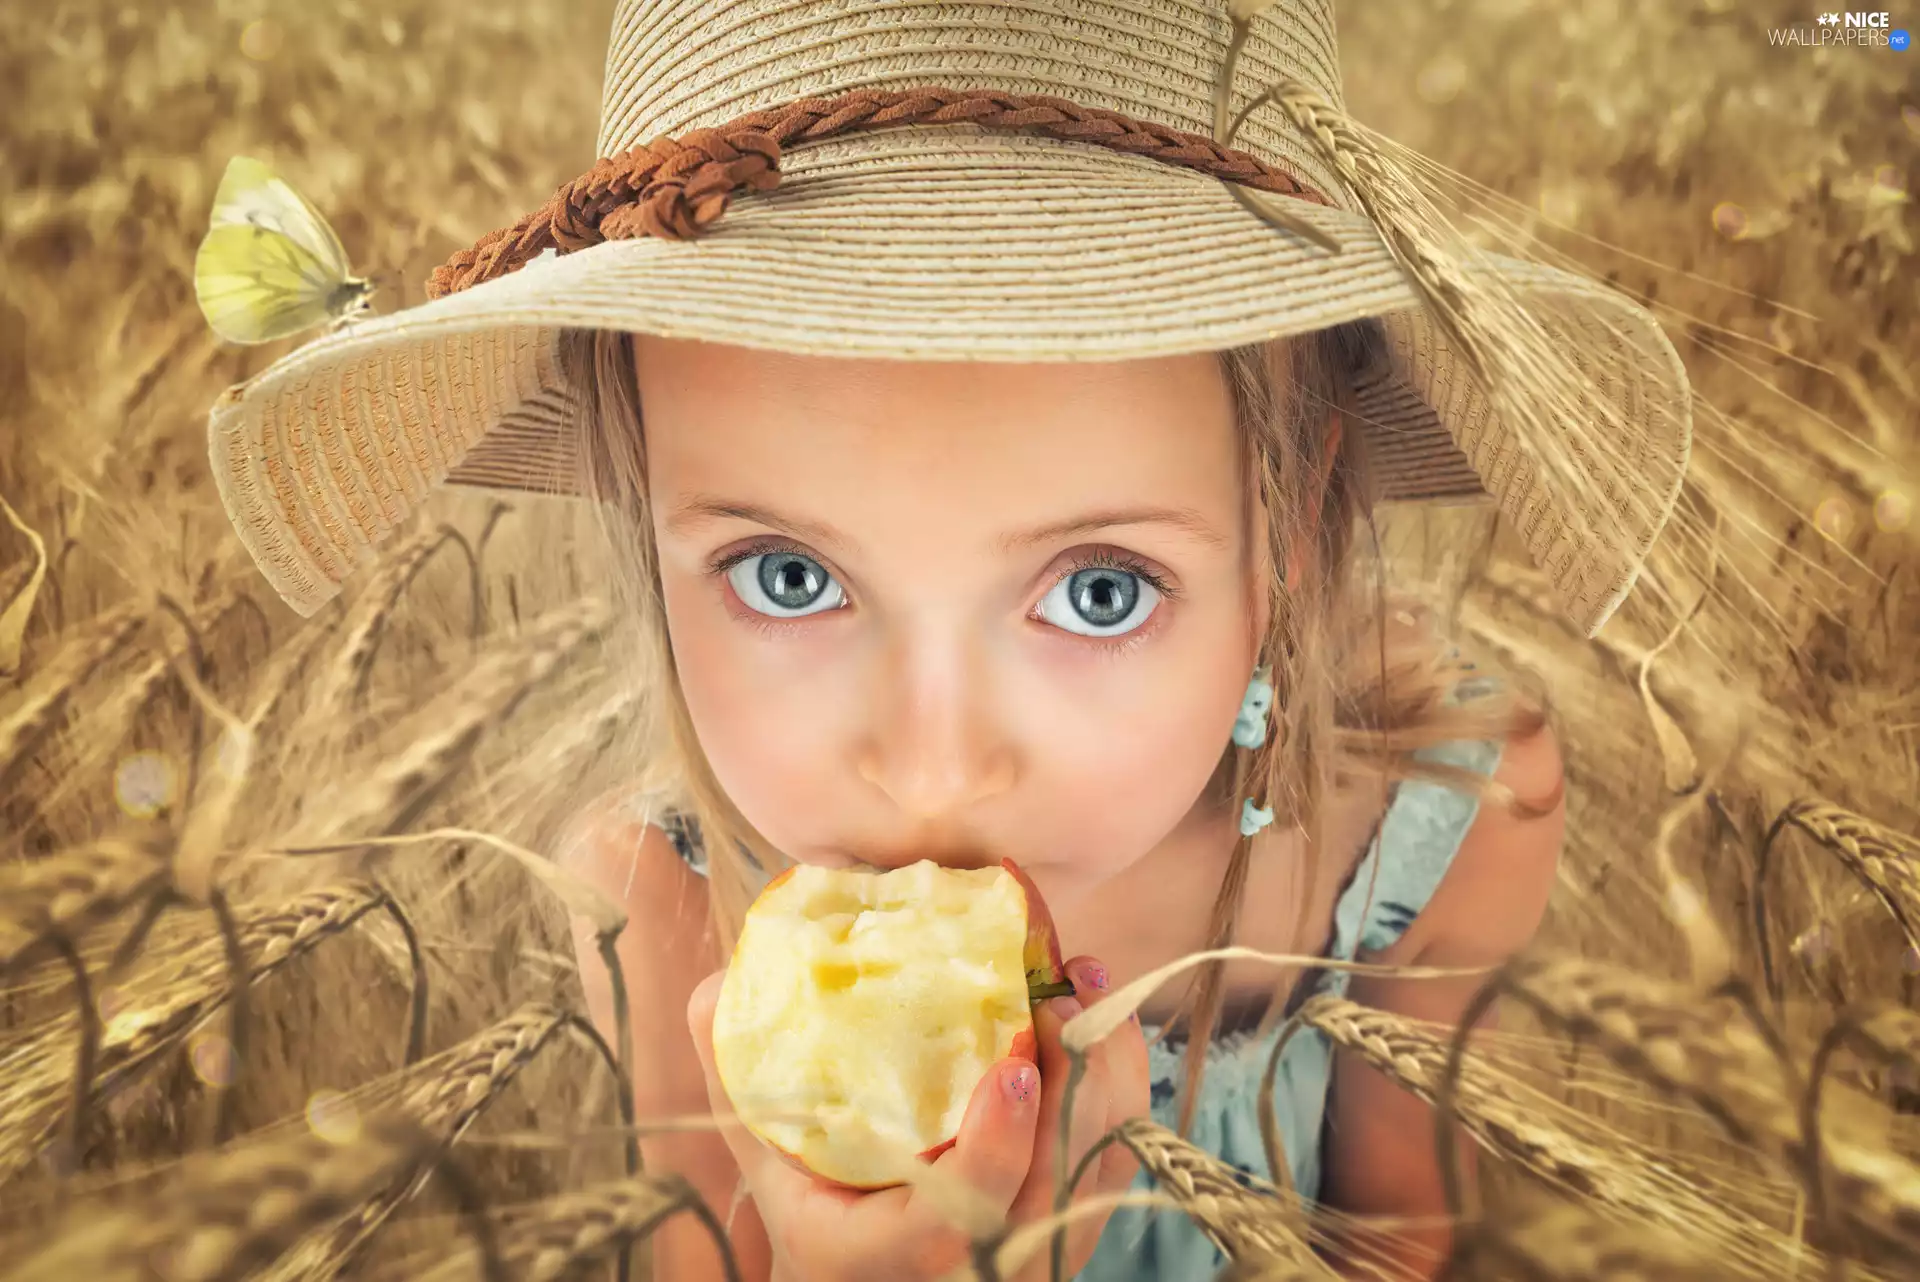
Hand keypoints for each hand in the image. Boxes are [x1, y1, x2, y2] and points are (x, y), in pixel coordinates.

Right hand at [688, 955, 1149, 1281]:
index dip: (998, 1146)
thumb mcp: (770, 1170)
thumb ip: (742, 1084)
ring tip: (1079, 975)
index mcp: (899, 1255)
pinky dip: (1112, 1080)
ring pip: (1101, 1158)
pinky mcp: (1074, 1223)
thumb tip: (713, 986)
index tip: (1011, 1066)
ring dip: (1103, 1062)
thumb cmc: (819, 1227)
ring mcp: (1041, 1249)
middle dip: (1076, 1074)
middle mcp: (986, 1265)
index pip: (967, 1216)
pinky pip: (1111, 1151)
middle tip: (1060, 980)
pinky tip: (1090, 1013)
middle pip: (1063, 1176)